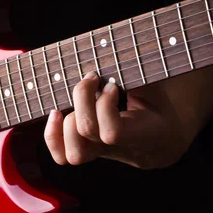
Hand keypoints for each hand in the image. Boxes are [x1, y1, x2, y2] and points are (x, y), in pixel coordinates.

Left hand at [44, 71, 192, 168]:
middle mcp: (117, 149)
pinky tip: (56, 114)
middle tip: (93, 79)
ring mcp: (98, 152)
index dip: (104, 105)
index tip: (112, 85)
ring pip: (73, 153)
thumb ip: (142, 74)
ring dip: (66, 120)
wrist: (161, 140)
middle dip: (83, 100)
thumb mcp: (157, 86)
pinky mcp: (85, 149)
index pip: (111, 133)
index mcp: (141, 135)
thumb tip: (119, 57)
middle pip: (86, 132)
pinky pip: (61, 156)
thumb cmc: (158, 105)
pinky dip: (52, 136)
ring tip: (74, 101)